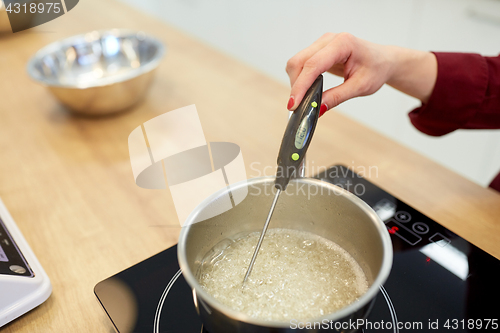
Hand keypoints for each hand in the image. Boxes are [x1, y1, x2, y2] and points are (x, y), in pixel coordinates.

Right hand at [286, 33, 436, 114]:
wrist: (382, 60)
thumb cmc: (376, 70)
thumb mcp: (360, 87)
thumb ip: (337, 97)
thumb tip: (317, 108)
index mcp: (343, 44)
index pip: (313, 65)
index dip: (301, 85)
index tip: (293, 104)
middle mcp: (329, 40)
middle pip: (299, 62)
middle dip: (296, 85)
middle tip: (298, 106)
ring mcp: (322, 43)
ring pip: (296, 63)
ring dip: (297, 82)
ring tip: (305, 99)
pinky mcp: (318, 50)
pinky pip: (301, 64)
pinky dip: (300, 79)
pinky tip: (308, 90)